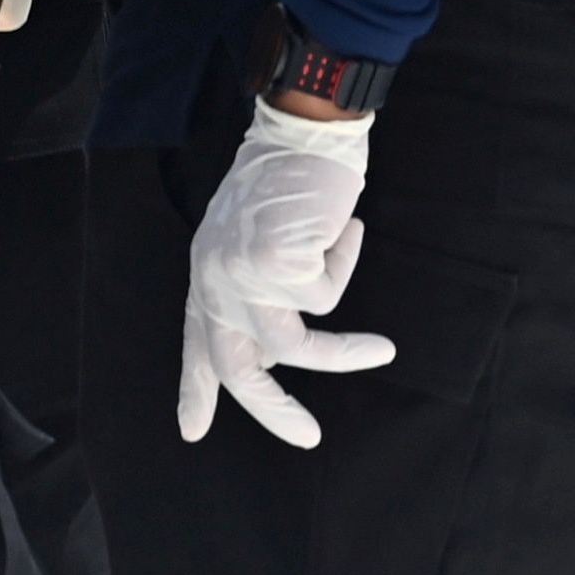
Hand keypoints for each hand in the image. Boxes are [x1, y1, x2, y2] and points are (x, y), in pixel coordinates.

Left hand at [177, 102, 392, 448]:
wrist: (296, 135)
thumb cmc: (283, 187)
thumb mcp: (252, 246)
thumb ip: (256, 294)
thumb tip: (277, 351)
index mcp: (205, 282)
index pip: (196, 348)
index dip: (196, 392)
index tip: (191, 432)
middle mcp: (213, 284)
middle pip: (237, 367)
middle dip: (273, 410)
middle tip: (308, 439)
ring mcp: (239, 277)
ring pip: (296, 343)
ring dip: (344, 353)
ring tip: (383, 352)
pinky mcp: (273, 266)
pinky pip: (327, 293)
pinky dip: (344, 263)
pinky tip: (339, 228)